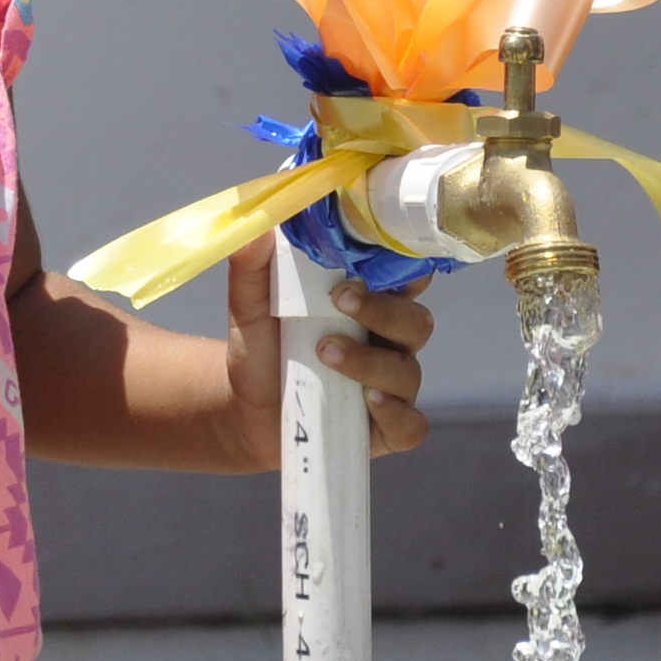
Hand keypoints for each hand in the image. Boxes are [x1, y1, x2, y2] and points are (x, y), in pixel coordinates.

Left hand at [209, 237, 436, 459]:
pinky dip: (395, 413)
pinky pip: (410, 424)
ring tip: (325, 351)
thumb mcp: (251, 308)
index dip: (407, 265)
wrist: (245, 409)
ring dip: (369, 360)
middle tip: (340, 299)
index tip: (382, 254)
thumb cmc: (264, 349)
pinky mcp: (388, 430)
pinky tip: (370, 401)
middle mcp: (391, 342)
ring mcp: (393, 387)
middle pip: (415, 321)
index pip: (407, 278)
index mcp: (372, 304)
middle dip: (381, 310)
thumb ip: (253, 269)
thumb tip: (257, 230)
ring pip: (406, 371)